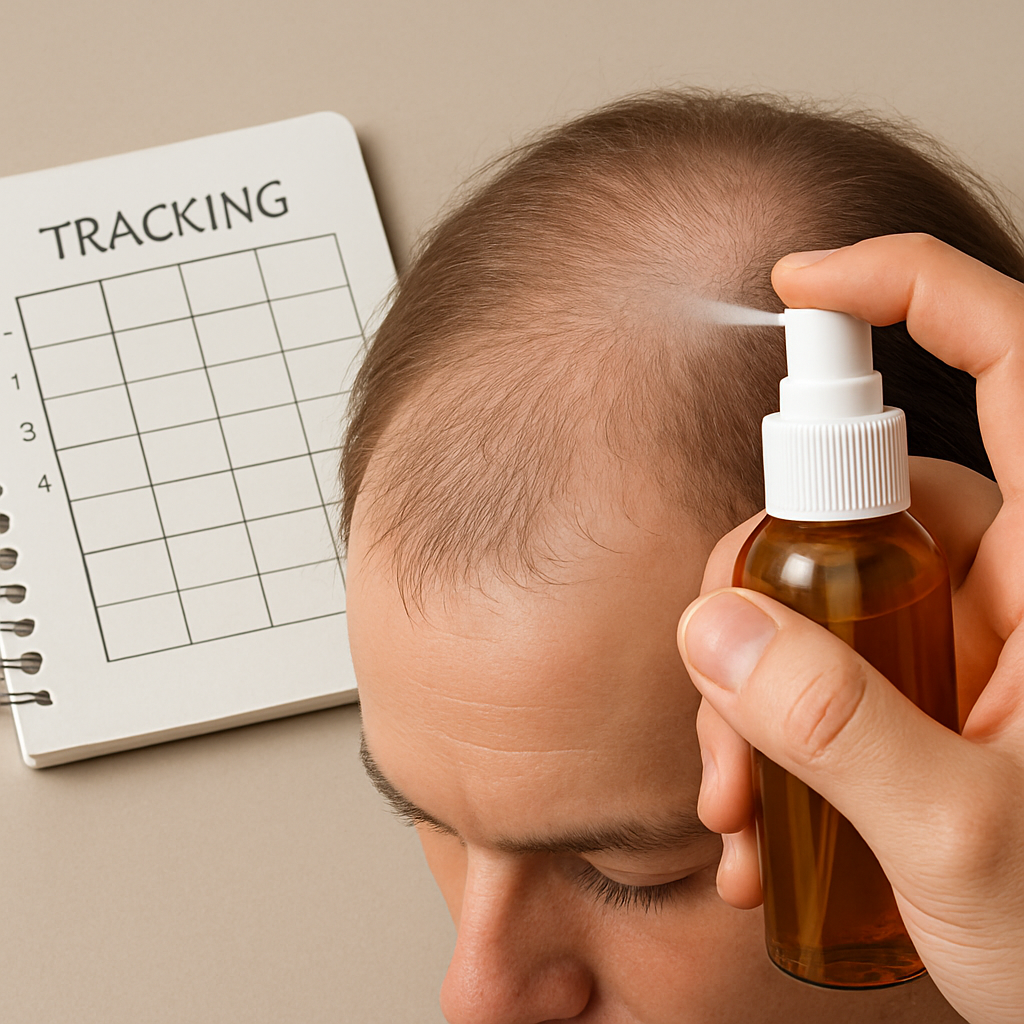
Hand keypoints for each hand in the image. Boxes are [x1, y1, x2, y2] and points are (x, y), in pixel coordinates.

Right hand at [677, 235, 1023, 1023]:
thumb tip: (718, 626)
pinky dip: (764, 729)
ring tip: (732, 800)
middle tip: (717, 689)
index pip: (1013, 363)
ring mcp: (964, 640)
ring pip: (820, 591)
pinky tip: (753, 820)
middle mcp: (1012, 586)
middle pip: (860, 499)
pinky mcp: (922, 692)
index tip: (800, 282)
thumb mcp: (967, 843)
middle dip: (758, 586)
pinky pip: (818, 663)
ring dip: (748, 687)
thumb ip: (840, 728)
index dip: (910, 291)